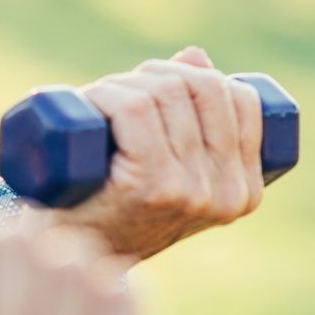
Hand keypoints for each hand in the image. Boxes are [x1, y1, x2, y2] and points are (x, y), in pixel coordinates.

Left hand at [51, 46, 266, 258]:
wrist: (69, 258)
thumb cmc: (116, 206)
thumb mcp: (171, 169)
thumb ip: (194, 119)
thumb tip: (195, 57)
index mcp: (245, 190)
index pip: (242, 100)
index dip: (197, 76)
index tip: (156, 86)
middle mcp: (226, 193)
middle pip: (201, 89)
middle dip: (155, 74)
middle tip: (117, 94)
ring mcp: (188, 191)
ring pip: (163, 94)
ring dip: (121, 83)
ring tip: (97, 102)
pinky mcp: (148, 185)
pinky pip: (135, 109)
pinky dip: (108, 93)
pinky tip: (92, 101)